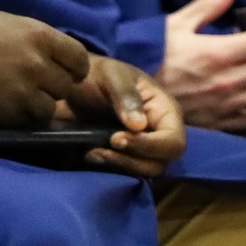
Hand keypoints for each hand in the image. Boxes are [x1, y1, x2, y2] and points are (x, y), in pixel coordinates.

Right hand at [0, 10, 90, 125]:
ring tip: (12, 97)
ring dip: (36, 105)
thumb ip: (34, 40)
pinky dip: (18, 117)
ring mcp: (23, 91)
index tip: (57, 71)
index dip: (71, 68)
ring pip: (50, 107)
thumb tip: (54, 57)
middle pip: (66, 86)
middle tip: (27, 84)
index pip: (80, 59)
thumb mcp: (3, 23)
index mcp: (38, 35)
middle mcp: (37, 63)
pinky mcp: (7, 114)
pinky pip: (28, 121)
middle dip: (51, 86)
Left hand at [59, 57, 185, 177]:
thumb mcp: (111, 74)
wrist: (72, 83)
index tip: (116, 139)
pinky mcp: (124, 156)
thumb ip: (126, 95)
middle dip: (132, 160)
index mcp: (165, 111)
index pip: (173, 141)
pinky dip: (109, 167)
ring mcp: (143, 148)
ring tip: (92, 153)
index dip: (150, 146)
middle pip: (161, 163)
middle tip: (100, 149)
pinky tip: (89, 155)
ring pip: (143, 171)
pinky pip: (126, 171)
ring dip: (119, 166)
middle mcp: (159, 133)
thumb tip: (138, 126)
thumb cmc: (96, 74)